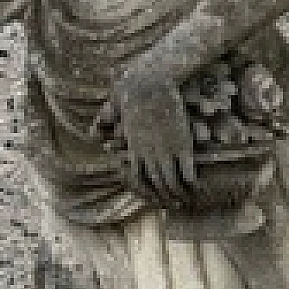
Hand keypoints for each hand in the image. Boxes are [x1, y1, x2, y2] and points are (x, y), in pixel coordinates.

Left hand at [94, 60, 197, 208]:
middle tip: (172, 205)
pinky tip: (195, 185)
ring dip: (178, 195)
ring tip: (186, 199)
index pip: (137, 180)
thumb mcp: (113, 109)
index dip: (145, 194)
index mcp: (133, 149)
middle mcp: (148, 154)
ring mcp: (165, 150)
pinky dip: (190, 181)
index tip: (153, 199)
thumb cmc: (132, 91)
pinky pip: (186, 170)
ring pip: (171, 182)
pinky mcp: (182, 143)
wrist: (150, 82)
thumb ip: (103, 123)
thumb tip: (92, 136)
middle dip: (164, 199)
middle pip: (156, 185)